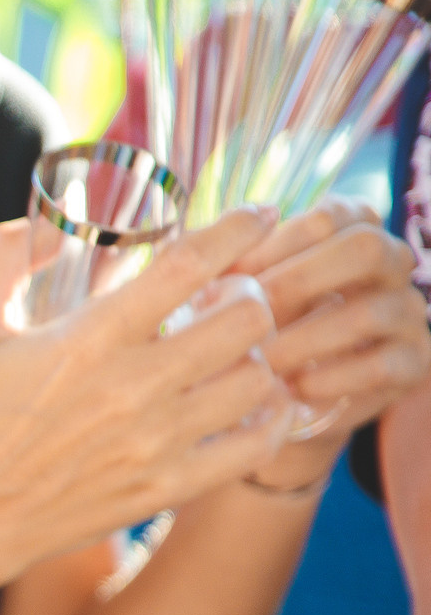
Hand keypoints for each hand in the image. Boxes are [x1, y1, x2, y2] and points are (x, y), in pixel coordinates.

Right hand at [0, 206, 292, 590]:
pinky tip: (252, 406)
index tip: (258, 214)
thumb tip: (41, 223)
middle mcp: (132, 388)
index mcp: (88, 338)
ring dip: (258, 355)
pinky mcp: (165, 487)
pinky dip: (269, 419)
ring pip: (258, 379)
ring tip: (238, 351)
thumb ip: (1, 262)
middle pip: (246, 318)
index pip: (188, 265)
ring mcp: (154, 442)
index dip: (237, 228)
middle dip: (253, 292)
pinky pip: (253, 446)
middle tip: (237, 293)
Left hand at [229, 198, 430, 486]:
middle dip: (299, 281)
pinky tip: (293, 389)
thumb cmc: (257, 329)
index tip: (230, 275)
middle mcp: (388, 263)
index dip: (278, 243)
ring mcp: (406, 311)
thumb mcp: (238, 294)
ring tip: (261, 362)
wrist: (286, 397)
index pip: (329, 216)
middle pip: (363, 248)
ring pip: (371, 310)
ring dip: (307, 338)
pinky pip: (384, 364)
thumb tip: (205, 264)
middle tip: (248, 317)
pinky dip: (334, 378)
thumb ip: (225, 270)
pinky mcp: (411, 362)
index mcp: (348, 232)